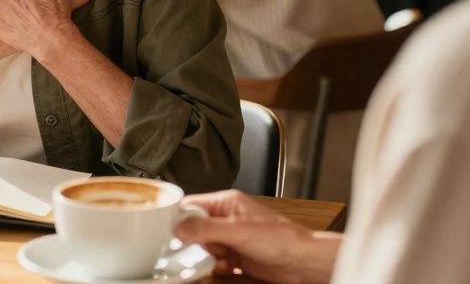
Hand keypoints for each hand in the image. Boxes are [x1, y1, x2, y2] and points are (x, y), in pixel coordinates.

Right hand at [176, 190, 337, 283]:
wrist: (304, 264)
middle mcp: (227, 219)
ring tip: (213, 259)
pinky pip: (214, 261)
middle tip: (190, 249)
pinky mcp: (236, 257)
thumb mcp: (239, 230)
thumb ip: (207, 228)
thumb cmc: (283, 239)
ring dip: (204, 256)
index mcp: (226, 203)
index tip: (165, 231)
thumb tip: (179, 227)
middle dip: (192, 242)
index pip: (191, 205)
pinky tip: (224, 267)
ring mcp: (231, 239)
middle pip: (194, 228)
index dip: (178, 217)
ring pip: (203, 247)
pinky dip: (214, 267)